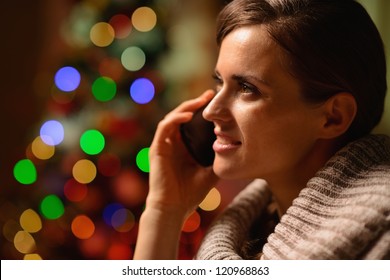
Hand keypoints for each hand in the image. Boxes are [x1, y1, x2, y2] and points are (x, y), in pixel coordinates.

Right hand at [146, 89, 218, 218]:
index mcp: (183, 148)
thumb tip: (233, 146)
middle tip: (210, 94)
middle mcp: (173, 144)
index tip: (216, 102)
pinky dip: (175, 119)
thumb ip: (217, 159)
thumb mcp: (210, 172)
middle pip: (182, 116)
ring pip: (172, 117)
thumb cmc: (190, 194)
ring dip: (186, 107)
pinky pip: (164, 127)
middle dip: (195, 103)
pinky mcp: (157, 149)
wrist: (173, 209)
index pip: (191, 124)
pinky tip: (189, 115)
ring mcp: (164, 145)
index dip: (202, 111)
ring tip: (201, 101)